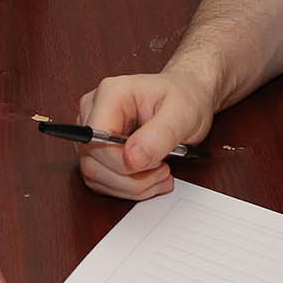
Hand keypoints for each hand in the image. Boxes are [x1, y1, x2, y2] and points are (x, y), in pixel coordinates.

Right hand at [75, 68, 216, 199]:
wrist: (189, 95)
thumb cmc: (185, 98)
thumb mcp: (183, 113)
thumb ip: (159, 135)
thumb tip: (132, 159)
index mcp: (111, 94)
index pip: (96, 139)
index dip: (122, 162)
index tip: (156, 164)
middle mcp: (94, 111)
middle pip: (92, 161)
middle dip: (131, 179)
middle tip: (164, 171)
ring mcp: (93, 132)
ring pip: (94, 175)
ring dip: (130, 186)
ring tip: (160, 175)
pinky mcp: (98, 150)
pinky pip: (101, 180)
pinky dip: (127, 188)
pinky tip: (150, 178)